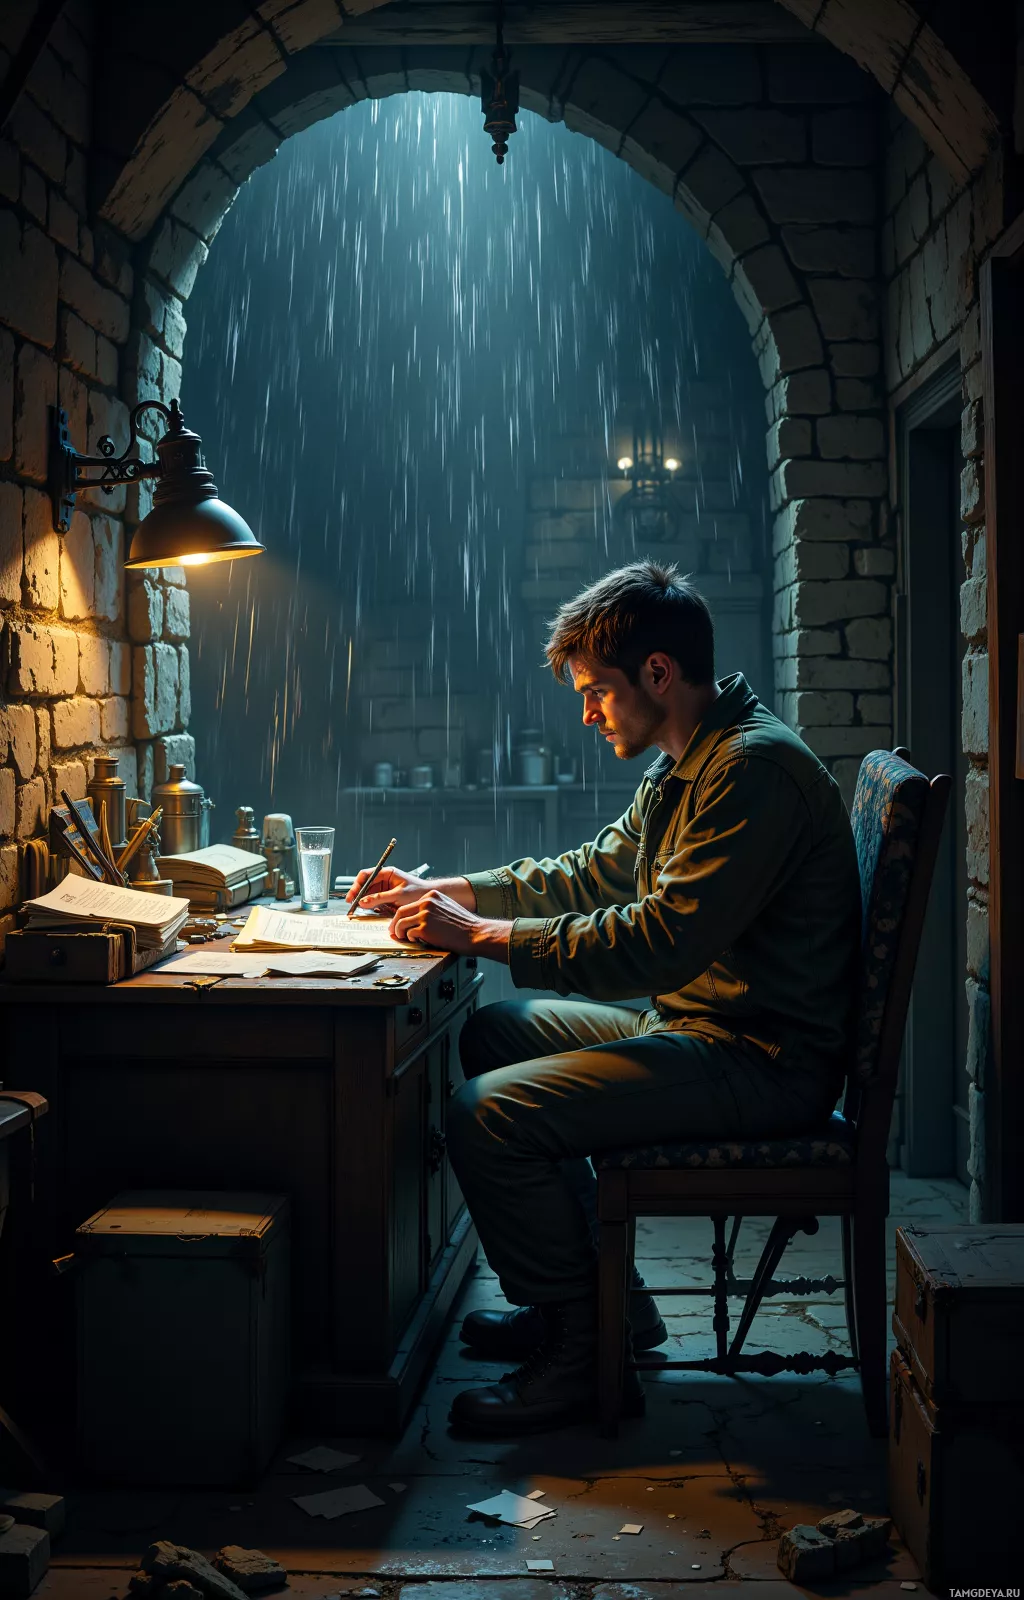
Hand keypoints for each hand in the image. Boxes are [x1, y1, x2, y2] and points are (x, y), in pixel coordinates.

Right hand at [347, 864, 426, 912]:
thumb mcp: (398, 895)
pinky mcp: (386, 897)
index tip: (352, 895)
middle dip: (357, 894)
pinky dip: (370, 905)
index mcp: (387, 873)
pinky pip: (374, 900)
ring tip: (357, 908)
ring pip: (368, 893)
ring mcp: (384, 888)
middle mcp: (384, 879)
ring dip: (363, 900)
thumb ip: (380, 898)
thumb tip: (363, 902)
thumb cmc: (417, 892)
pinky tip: (367, 909)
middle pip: (365, 884)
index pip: (366, 875)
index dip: (357, 885)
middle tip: (351, 904)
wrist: (428, 898)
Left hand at [390, 888, 511, 961]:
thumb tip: (416, 917)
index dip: (401, 916)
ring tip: (405, 938)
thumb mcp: (447, 907)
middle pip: (400, 912)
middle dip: (394, 924)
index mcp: (432, 895)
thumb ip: (432, 908)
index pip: (409, 904)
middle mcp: (427, 902)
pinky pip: (408, 934)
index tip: (399, 923)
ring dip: (400, 933)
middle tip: (394, 932)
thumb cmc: (464, 925)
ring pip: (401, 923)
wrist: (475, 934)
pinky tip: (417, 941)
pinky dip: (410, 939)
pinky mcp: (425, 928)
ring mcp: (425, 915)